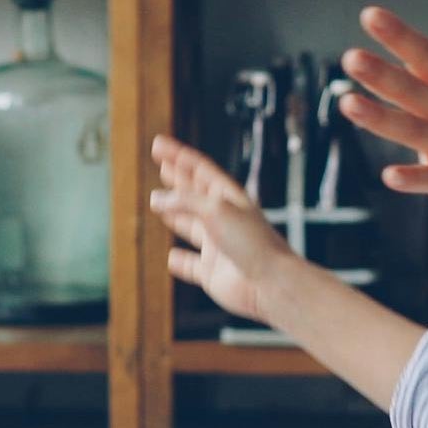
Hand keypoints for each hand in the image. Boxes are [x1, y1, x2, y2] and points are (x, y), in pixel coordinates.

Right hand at [149, 134, 296, 322]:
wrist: (270, 283)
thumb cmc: (253, 243)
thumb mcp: (216, 209)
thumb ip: (184, 201)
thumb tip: (156, 199)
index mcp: (229, 198)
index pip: (200, 169)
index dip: (178, 155)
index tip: (159, 144)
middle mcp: (223, 220)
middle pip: (195, 193)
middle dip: (177, 178)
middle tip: (162, 163)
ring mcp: (217, 246)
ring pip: (190, 225)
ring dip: (174, 213)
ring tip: (157, 203)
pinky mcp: (212, 273)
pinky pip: (192, 265)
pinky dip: (180, 262)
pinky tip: (172, 258)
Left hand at [337, 7, 427, 234]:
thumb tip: (403, 71)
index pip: (426, 57)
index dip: (399, 35)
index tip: (371, 15)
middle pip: (415, 91)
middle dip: (383, 74)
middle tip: (350, 57)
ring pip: (416, 131)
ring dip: (382, 118)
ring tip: (349, 105)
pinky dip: (414, 178)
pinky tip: (390, 176)